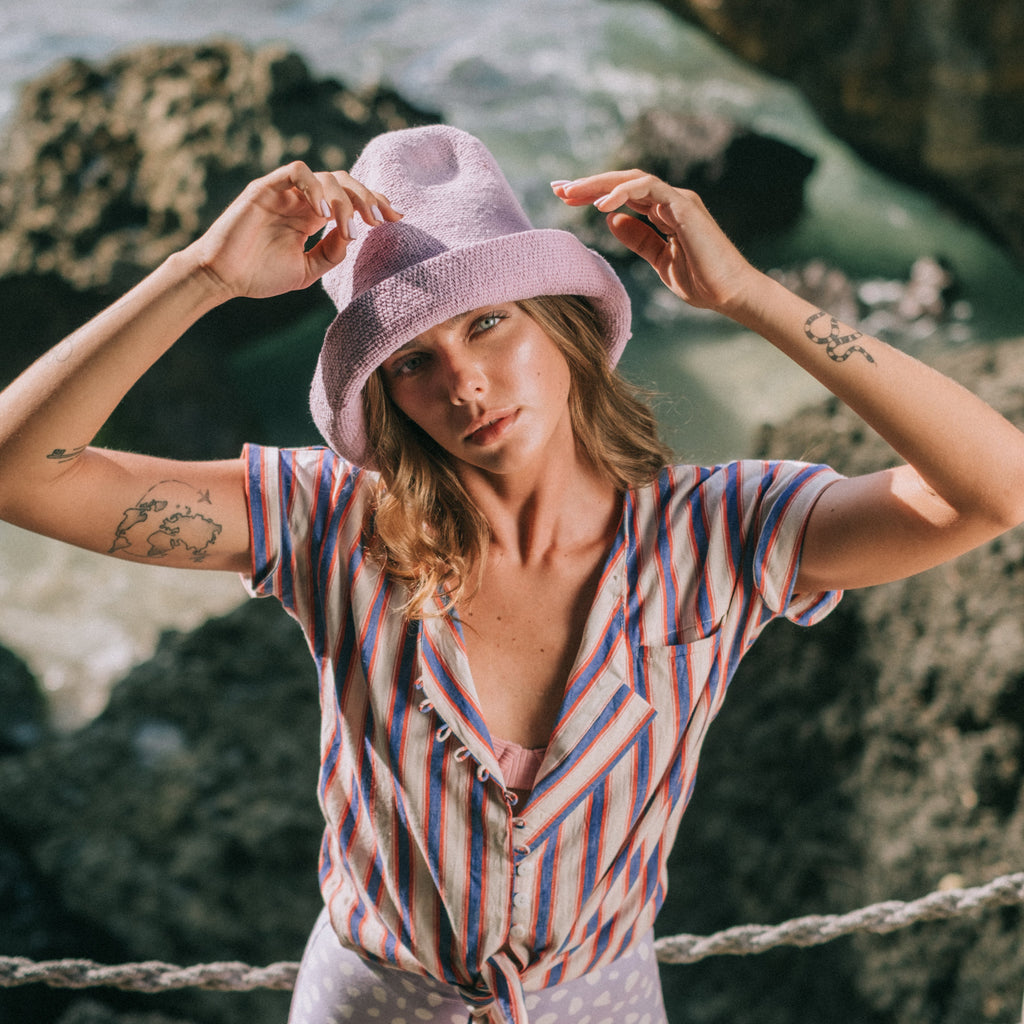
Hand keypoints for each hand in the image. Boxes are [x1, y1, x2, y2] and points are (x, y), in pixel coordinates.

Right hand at [186, 162, 401, 300]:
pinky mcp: (266, 188)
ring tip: (350, 226)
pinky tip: (324, 214)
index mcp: (313, 216)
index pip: (351, 199)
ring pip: (327, 176)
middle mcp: (302, 200)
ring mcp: (285, 192)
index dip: (375, 203)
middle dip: (368, 198)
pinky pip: (297, 172)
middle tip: (380, 220)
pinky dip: (316, 187)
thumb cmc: (260, 275)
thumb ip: (331, 253)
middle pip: (345, 182)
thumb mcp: (307, 270)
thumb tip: (353, 234)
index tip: (397, 218)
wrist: (224, 279)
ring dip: (345, 198)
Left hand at [553, 171, 760, 316]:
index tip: (564, 198)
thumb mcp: (659, 260)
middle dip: (589, 184)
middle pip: (623, 182)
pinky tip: (601, 205)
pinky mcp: (685, 207)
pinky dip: (624, 193)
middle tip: (558, 188)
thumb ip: (638, 239)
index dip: (593, 193)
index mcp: (663, 213)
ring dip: (600, 184)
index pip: (622, 195)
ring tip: (572, 194)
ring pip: (633, 179)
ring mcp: (678, 201)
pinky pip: (650, 190)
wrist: (730, 294)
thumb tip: (611, 221)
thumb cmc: (700, 281)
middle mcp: (669, 201)